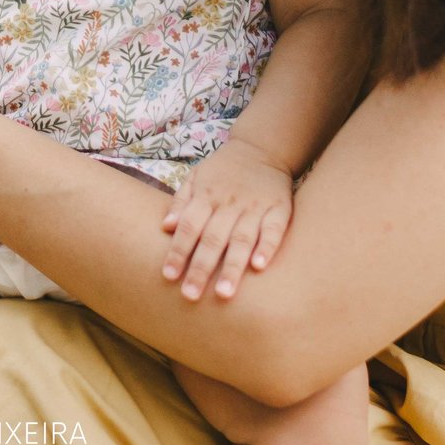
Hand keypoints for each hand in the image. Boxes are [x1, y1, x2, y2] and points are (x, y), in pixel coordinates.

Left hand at [159, 138, 292, 300]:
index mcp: (206, 196)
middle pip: (212, 239)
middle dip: (201, 268)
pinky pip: (274, 230)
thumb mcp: (196, 177)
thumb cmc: (223, 170)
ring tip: (225, 293)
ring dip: (232, 266)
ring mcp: (255, 207)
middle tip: (191, 295)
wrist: (262, 148)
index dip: (178, 252)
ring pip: (242, 239)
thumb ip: (181, 201)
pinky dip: (267, 247)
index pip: (189, 227)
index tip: (169, 277)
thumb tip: (166, 226)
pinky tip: (260, 267)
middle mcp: (229, 203)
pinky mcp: (279, 209)